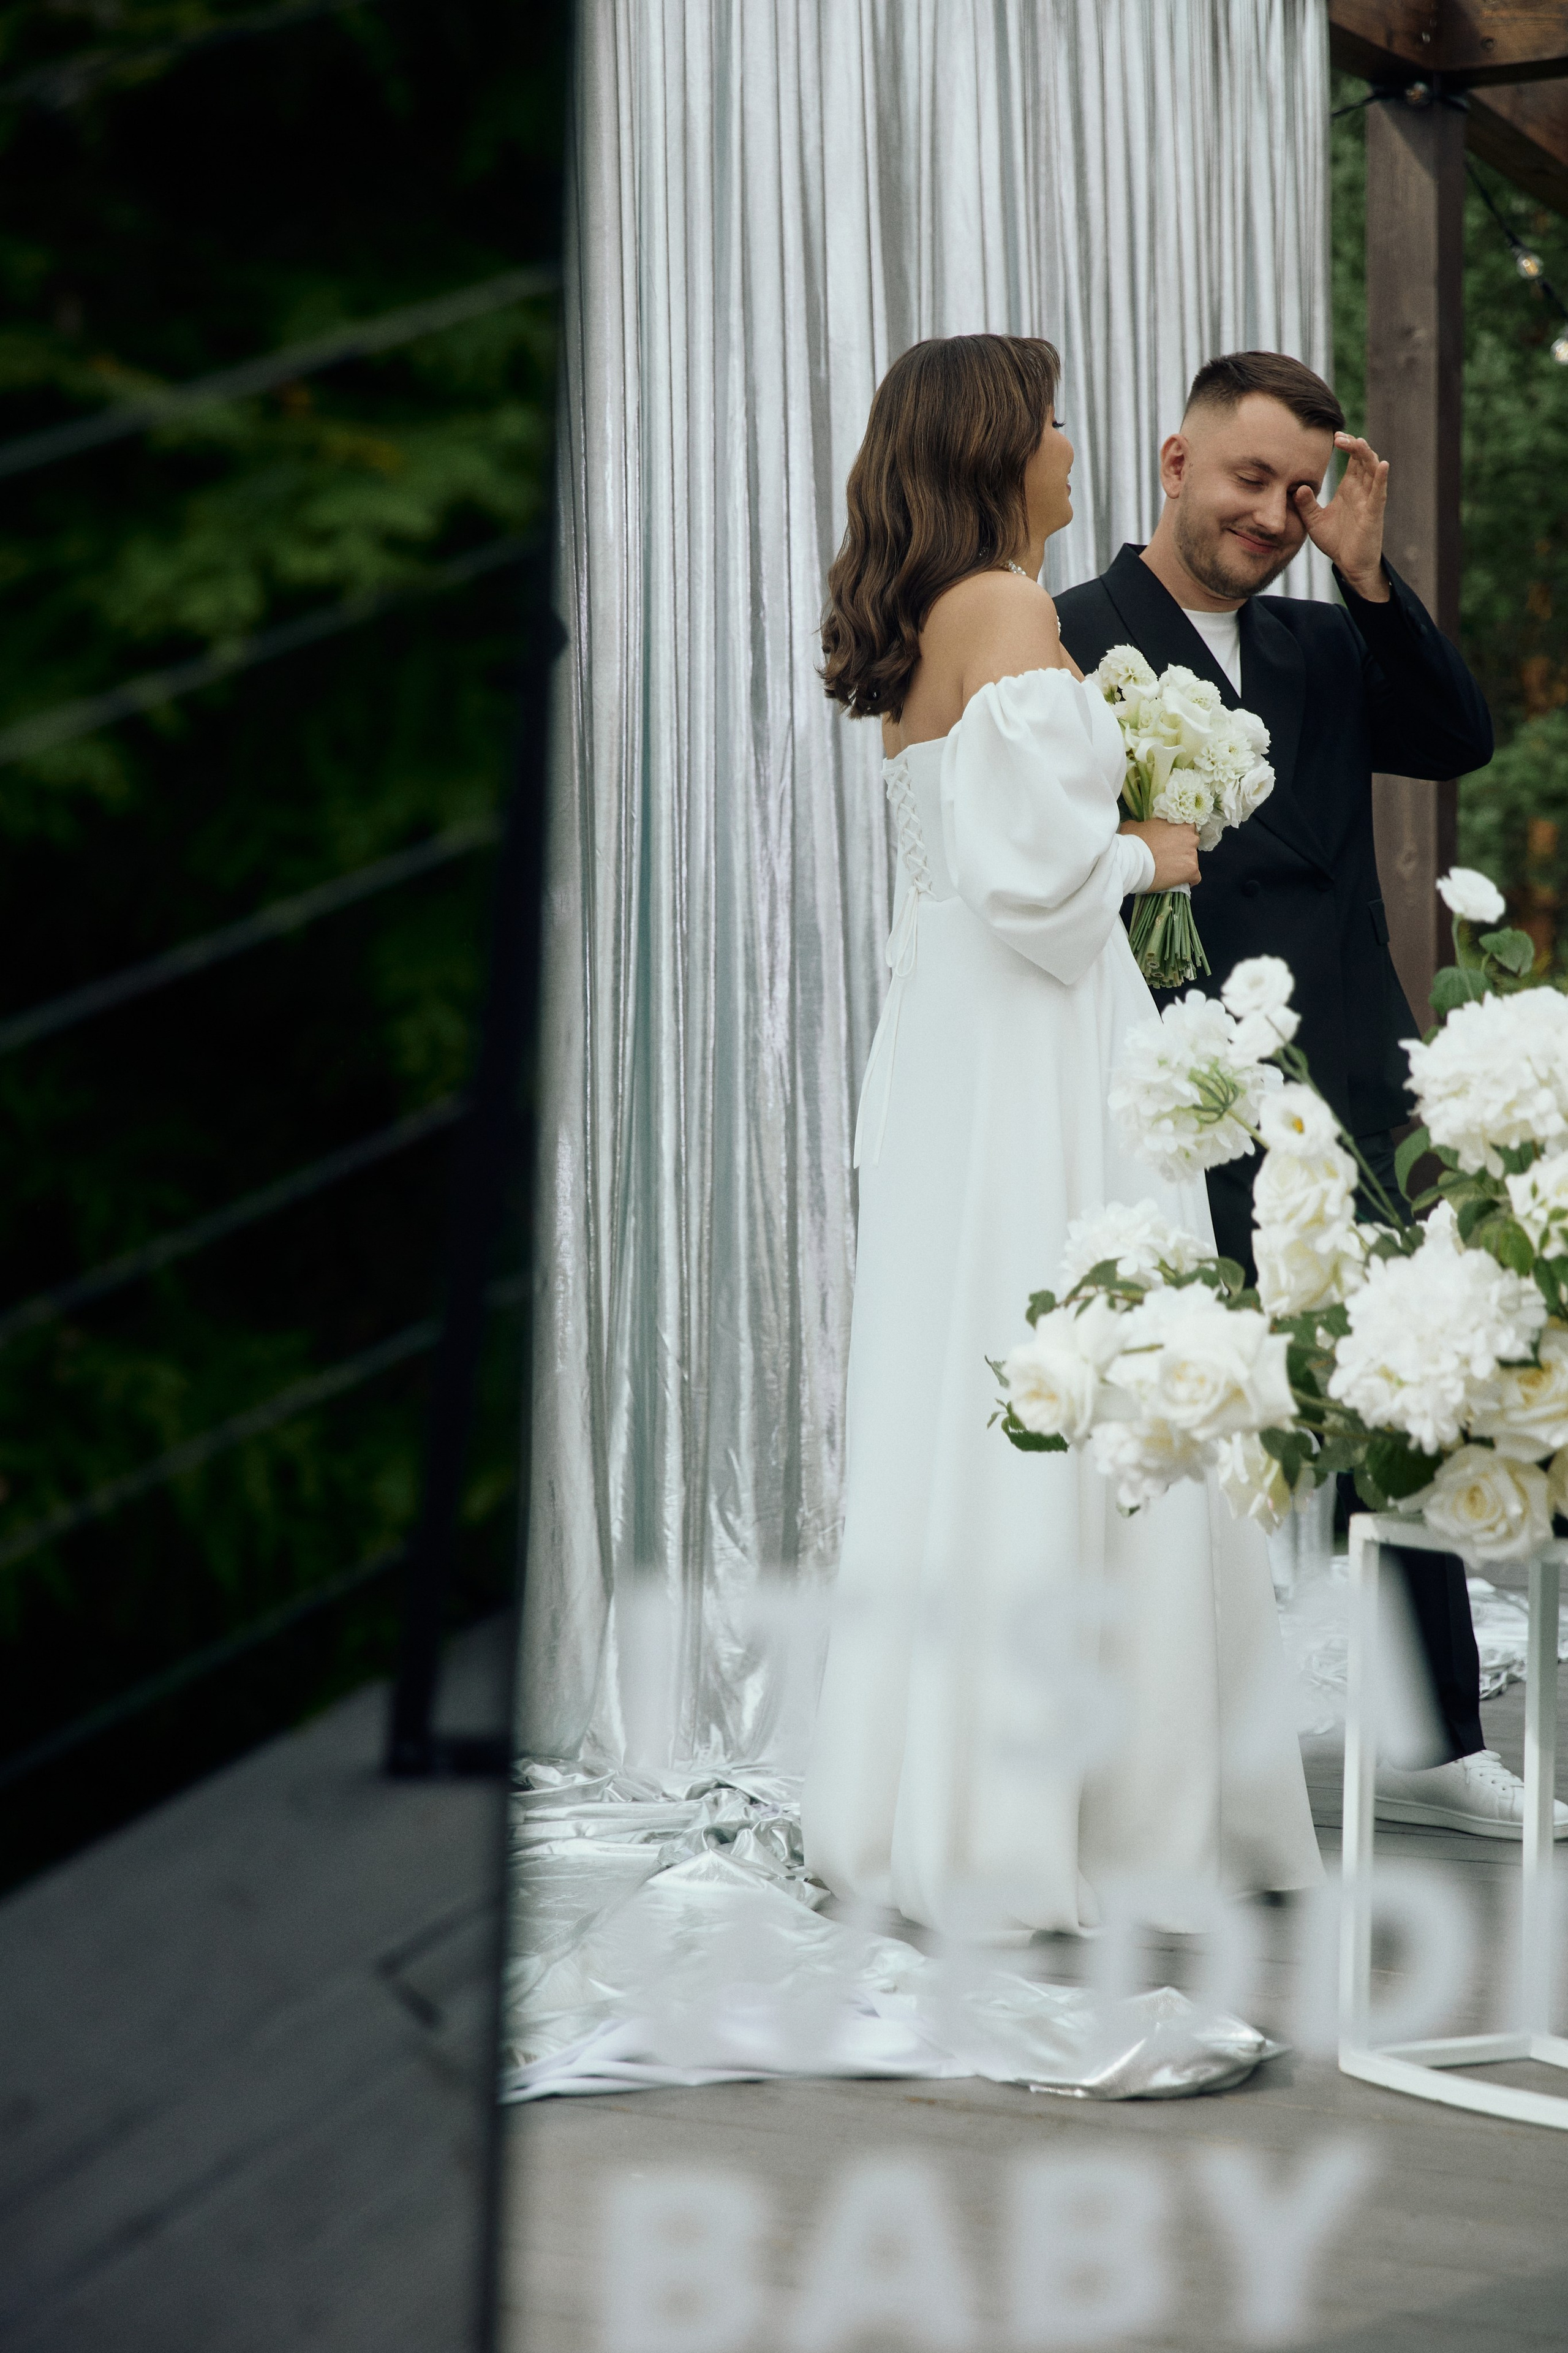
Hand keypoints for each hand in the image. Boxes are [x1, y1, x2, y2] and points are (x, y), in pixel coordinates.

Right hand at [1121, 818, 1199, 890]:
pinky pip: (1195, 877)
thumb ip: (1143, 825)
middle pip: (1191, 844)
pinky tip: (1179, 882)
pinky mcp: (1192, 871)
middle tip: (1168, 857)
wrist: (1133, 861)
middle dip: (1182, 850)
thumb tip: (1139, 827)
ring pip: (1192, 861)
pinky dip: (1188, 880)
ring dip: (1184, 865)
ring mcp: (1192, 855)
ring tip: (1170, 871)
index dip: (1178, 837)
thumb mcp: (1134, 826)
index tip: (1170, 843)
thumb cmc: (1134, 842)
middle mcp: (1191, 837)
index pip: (1187, 829)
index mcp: (1180, 824)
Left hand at [1292, 433, 1389, 600]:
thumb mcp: (1314, 521)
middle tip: (1339, 437)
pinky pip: (1380, 493)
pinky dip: (1381, 478)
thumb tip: (1297, 487)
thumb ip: (1305, 504)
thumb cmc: (1336, 541)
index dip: (1347, 445)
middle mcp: (1361, 490)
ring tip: (1358, 442)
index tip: (1334, 436)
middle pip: (1363, 459)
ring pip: (1373, 471)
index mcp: (1349, 488)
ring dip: (1367, 455)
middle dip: (1354, 445)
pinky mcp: (1373, 514)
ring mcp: (1369, 500)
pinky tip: (1382, 465)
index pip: (1353, 460)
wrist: (1349, 565)